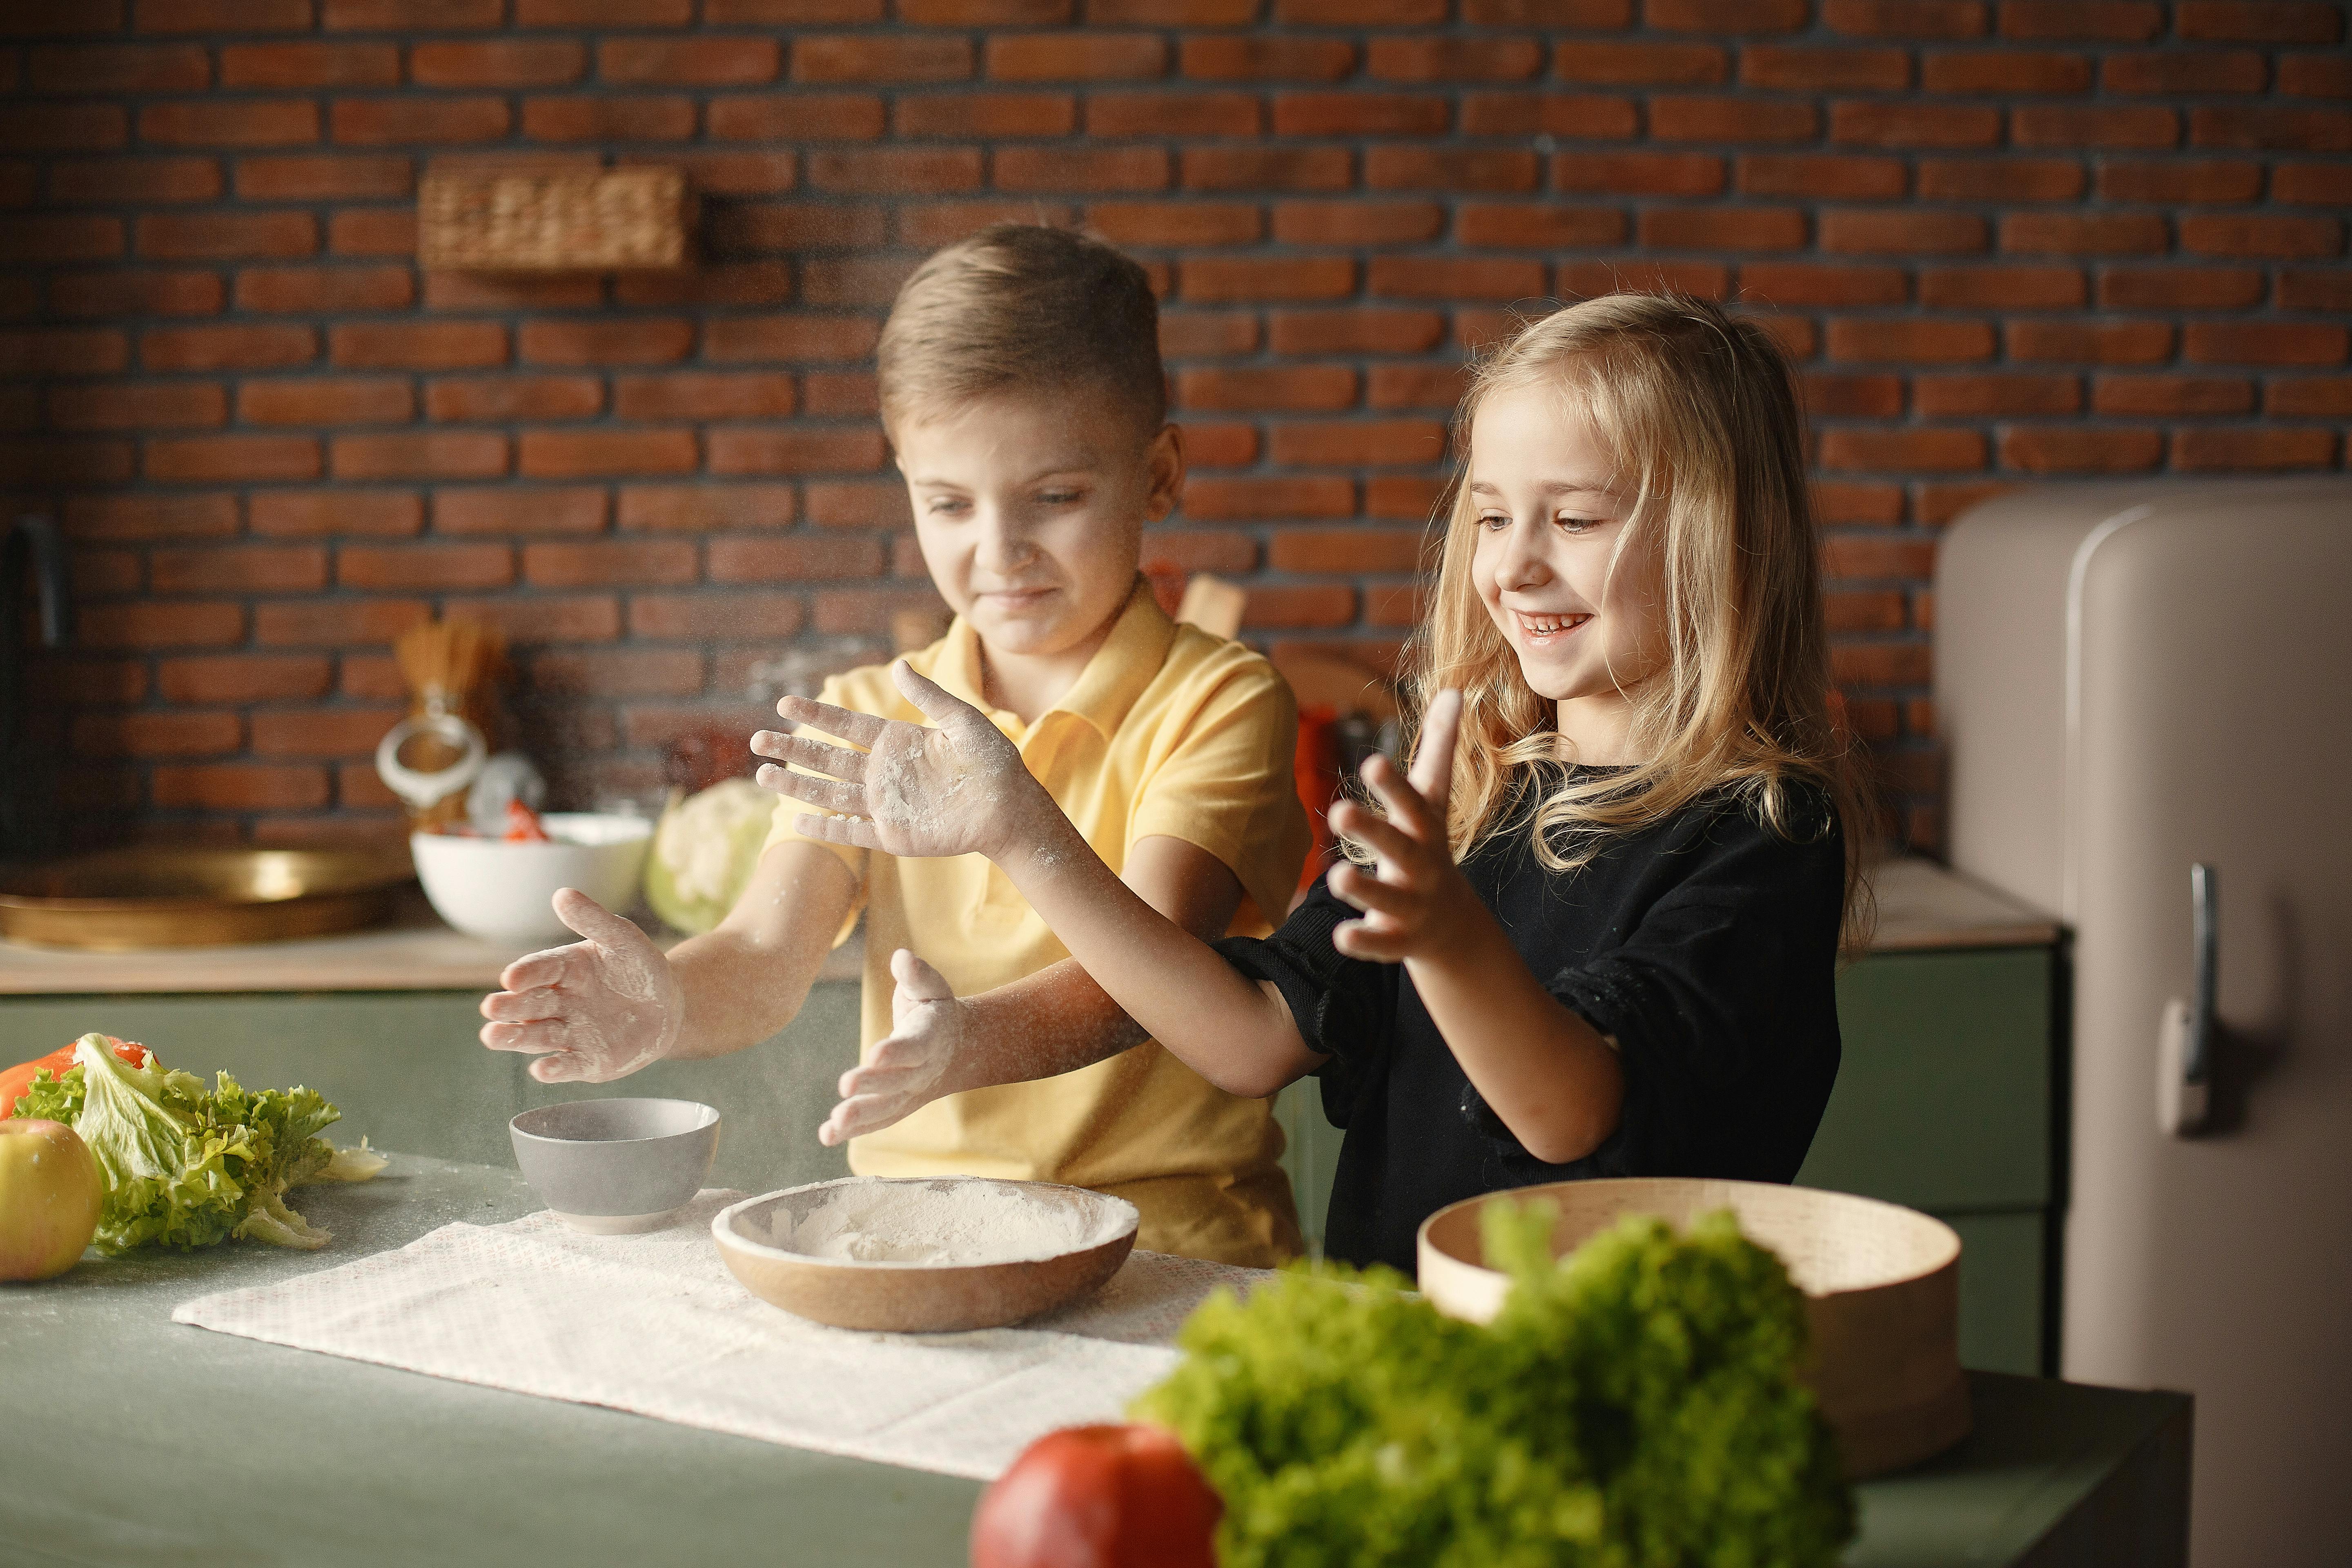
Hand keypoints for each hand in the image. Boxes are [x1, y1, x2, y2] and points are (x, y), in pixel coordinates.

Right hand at [478, 888, 682, 1083]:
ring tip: (491, 1035)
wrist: (667, 1007)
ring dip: (514, 1038)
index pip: (539, 970)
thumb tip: (562, 893)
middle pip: (528, 1005)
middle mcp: (557, 1003)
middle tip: (491, 1007)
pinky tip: (542, 1070)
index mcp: (562, 970)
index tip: (511, 977)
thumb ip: (594, 920)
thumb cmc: (640, 967)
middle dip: (509, 1007)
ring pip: (535, 1037)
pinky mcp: (585, 1061)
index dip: (526, 974)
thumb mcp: (623, 939)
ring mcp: (568, 1033)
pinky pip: (567, 1066)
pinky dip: (553, 1070)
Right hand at [751, 661, 1042, 860]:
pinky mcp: (894, 835)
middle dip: (792, 749)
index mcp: (897, 742)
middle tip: (758, 739)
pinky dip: (826, 828)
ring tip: (763, 775)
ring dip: (797, 786)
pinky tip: (798, 820)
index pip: (847, 726)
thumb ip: (930, 697)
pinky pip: (853, 832)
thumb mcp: (963, 722)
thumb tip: (899, 666)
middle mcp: (885, 773)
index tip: (784, 704)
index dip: (816, 716)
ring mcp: (886, 805)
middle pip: (828, 759)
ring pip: (830, 794)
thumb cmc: (994, 762)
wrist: (1011, 809)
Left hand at [817, 949, 961, 1146]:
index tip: (874, 1053)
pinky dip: (853, 1131)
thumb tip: (901, 957)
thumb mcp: (931, 987)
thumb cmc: (933, 1009)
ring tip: (834, 1124)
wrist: (955, 1048)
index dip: (896, 1052)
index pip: (914, 1047)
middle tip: (844, 1086)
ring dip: (860, 1118)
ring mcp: (910, 1094)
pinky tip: (827, 1135)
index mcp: (931, 1038)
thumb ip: (916, 975)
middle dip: (871, 1086)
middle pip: (897, 1082)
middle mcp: (922, 1071)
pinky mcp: (896, 1107)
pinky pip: (876, 1122)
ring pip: (886, 1109)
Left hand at [1324, 689, 1473, 964]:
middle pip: (1400, 848)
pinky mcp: (1397, 940)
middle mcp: (1423, 867)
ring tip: (1334, 877)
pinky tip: (1341, 937)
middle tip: (1338, 811)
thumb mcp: (1434, 800)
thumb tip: (1454, 689)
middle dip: (1373, 831)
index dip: (1395, 786)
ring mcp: (1413, 906)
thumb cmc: (1429, 845)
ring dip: (1365, 889)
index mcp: (1425, 830)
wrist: (1452, 924)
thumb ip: (1440, 748)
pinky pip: (1382, 943)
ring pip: (1390, 898)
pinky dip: (1364, 942)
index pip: (1413, 803)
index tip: (1373, 761)